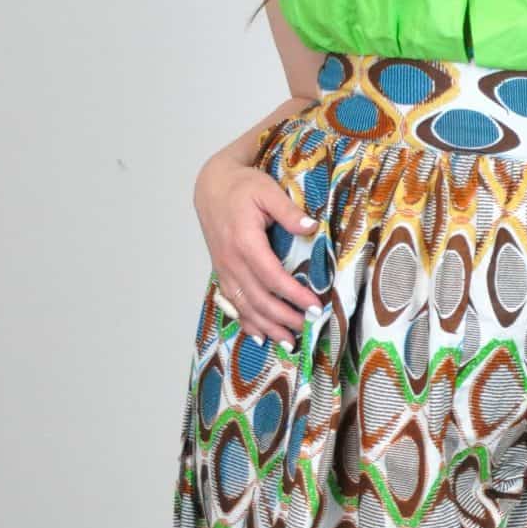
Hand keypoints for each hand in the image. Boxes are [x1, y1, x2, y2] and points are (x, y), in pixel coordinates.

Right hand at [194, 149, 318, 344]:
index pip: (272, 277)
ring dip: (267, 327)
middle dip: (285, 317)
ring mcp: (224, 270)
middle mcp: (231, 261)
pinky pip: (233, 304)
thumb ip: (288, 211)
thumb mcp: (267, 190)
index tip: (315, 306)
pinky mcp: (222, 273)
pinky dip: (247, 323)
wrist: (211, 186)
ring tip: (289, 341)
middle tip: (309, 326)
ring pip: (245, 307)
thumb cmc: (241, 187)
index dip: (294, 295)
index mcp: (244, 242)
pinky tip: (260, 337)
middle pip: (259, 299)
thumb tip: (312, 227)